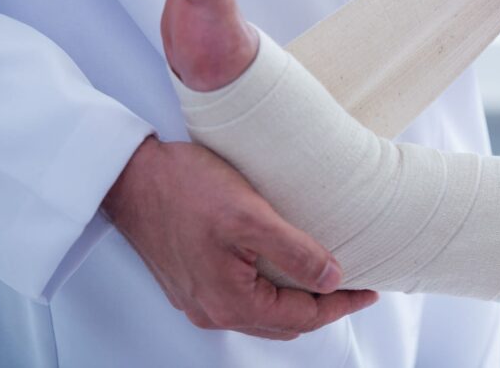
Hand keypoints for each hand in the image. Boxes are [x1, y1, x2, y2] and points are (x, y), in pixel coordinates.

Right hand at [102, 136, 377, 339]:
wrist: (129, 175)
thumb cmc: (185, 188)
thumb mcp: (249, 215)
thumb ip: (294, 251)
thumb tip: (332, 278)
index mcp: (230, 301)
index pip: (302, 317)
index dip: (341, 304)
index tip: (370, 290)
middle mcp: (212, 310)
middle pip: (282, 323)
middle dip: (321, 308)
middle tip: (352, 286)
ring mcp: (197, 298)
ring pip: (260, 314)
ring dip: (294, 302)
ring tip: (322, 278)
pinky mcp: (188, 281)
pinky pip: (239, 299)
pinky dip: (268, 292)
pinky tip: (279, 269)